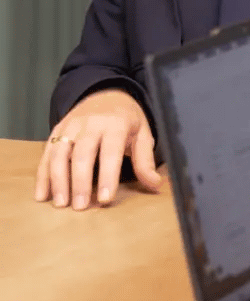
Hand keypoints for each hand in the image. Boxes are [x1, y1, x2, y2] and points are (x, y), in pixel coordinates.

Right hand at [34, 89, 161, 209]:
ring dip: (58, 180)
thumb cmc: (127, 119)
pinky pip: (47, 153)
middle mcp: (90, 124)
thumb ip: (145, 160)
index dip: (108, 176)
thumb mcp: (142, 133)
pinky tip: (42, 195)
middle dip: (80, 182)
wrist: (107, 93)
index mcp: (116, 124)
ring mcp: (70, 126)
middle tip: (80, 207)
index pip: (111, 152)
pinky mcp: (57, 130)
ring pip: (59, 153)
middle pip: (82, 154)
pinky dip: (43, 175)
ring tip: (61, 203)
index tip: (105, 199)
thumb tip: (155, 185)